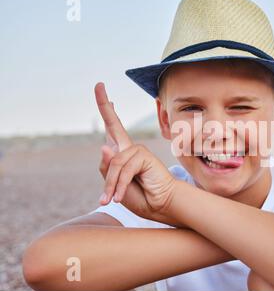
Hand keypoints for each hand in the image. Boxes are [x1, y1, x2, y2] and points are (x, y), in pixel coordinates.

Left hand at [95, 82, 182, 224]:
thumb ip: (108, 168)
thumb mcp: (114, 186)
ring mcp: (137, 150)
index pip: (112, 129)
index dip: (106, 109)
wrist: (159, 206)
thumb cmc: (139, 197)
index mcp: (122, 154)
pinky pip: (124, 168)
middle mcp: (129, 148)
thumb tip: (105, 146)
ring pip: (114, 163)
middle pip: (113, 124)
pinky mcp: (144, 155)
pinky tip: (119, 196)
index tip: (100, 88)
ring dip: (111, 185)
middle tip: (98, 84)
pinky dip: (119, 184)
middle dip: (104, 104)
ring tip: (111, 200)